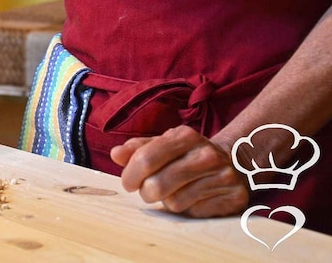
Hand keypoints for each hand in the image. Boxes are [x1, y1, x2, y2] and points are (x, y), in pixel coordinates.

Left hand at [110, 125, 248, 217]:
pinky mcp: (233, 198)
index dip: (130, 174)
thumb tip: (116, 154)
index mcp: (185, 136)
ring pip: (174, 202)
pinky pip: (194, 212)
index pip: (146, 158)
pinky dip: (187, 209)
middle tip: (147, 191)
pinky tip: (192, 198)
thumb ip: (137, 148)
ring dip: (166, 201)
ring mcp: (222, 176)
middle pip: (157, 185)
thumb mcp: (163, 144)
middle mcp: (206, 154)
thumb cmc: (186, 154)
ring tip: (172, 191)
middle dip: (145, 192)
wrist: (233, 164)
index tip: (128, 183)